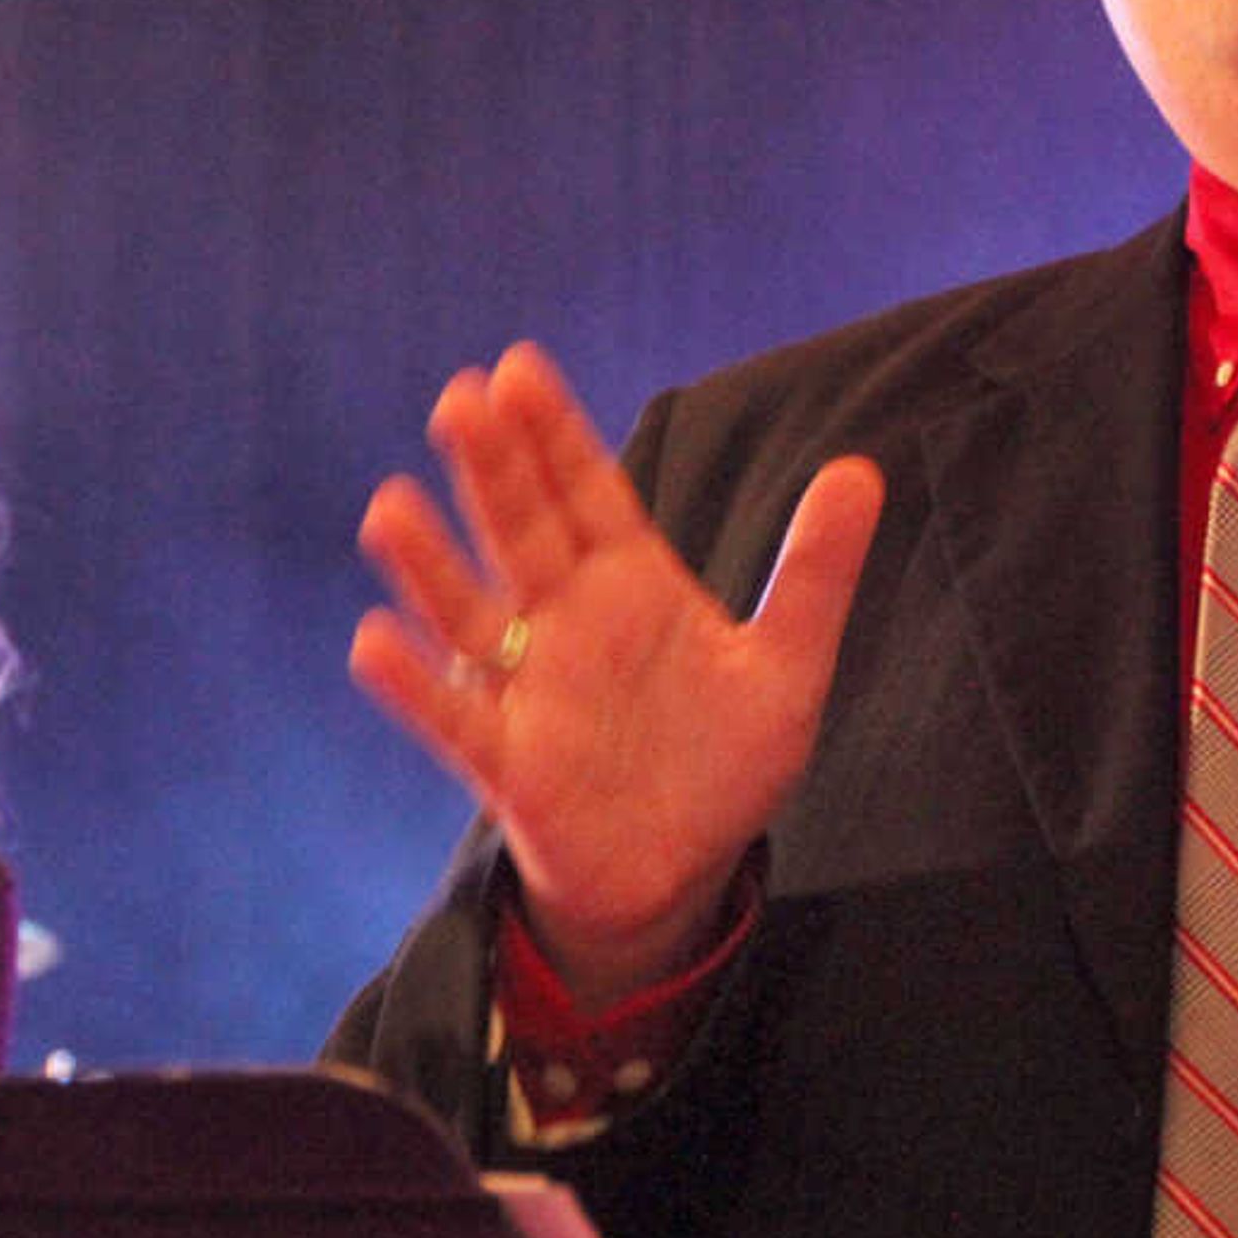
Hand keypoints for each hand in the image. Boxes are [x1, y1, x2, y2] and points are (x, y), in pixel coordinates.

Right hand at [350, 343, 881, 1003]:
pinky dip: (414, 686)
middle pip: (523, 531)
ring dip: (431, 565)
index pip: (585, 491)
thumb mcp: (788, 663)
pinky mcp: (508, 764)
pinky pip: (455, 720)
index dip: (553, 434)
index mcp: (630, 583)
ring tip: (391, 507)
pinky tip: (374, 642)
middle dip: (492, 468)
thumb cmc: (725, 760)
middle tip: (461, 397)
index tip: (517, 368)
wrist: (684, 870)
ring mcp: (530, 688)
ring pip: (470, 615)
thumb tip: (863, 469)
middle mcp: (567, 623)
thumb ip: (818, 571)